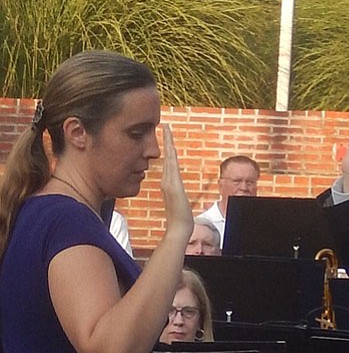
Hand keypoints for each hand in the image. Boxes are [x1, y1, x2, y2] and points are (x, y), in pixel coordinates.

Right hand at [161, 124, 192, 240]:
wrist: (179, 228)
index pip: (168, 162)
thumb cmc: (180, 219)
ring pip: (169, 158)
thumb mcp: (179, 204)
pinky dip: (170, 154)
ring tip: (166, 128)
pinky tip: (170, 145)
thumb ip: (176, 198)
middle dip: (166, 140)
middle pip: (167, 156)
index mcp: (168, 183)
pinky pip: (171, 166)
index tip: (166, 136)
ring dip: (168, 142)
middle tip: (165, 124)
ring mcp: (169, 182)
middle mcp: (167, 180)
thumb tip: (176, 196)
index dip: (167, 149)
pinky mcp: (172, 185)